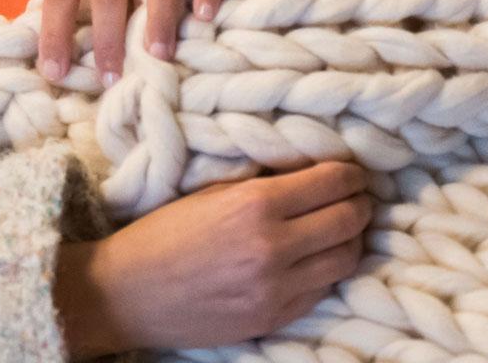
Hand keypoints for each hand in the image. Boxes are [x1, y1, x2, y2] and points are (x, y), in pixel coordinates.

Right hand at [54, 161, 374, 355]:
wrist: (129, 292)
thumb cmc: (162, 234)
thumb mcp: (208, 192)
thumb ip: (259, 182)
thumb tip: (305, 170)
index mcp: (254, 205)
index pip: (332, 183)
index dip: (350, 173)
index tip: (351, 170)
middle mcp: (274, 247)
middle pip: (349, 221)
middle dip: (359, 203)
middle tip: (355, 196)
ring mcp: (278, 288)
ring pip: (346, 259)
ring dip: (351, 239)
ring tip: (341, 227)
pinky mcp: (276, 318)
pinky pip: (323, 289)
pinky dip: (327, 269)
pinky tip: (315, 257)